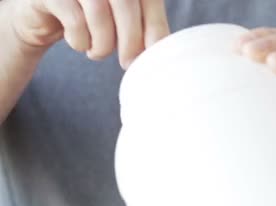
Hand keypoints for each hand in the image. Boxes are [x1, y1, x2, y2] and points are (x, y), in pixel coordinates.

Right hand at [7, 0, 168, 67]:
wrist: (46, 13)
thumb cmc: (93, 17)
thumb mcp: (124, 20)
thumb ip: (145, 29)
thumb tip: (163, 52)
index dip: (155, 27)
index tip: (154, 55)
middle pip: (126, 4)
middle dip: (131, 41)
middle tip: (128, 63)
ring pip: (99, 13)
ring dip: (103, 45)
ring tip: (98, 53)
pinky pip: (74, 20)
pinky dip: (80, 41)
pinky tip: (80, 43)